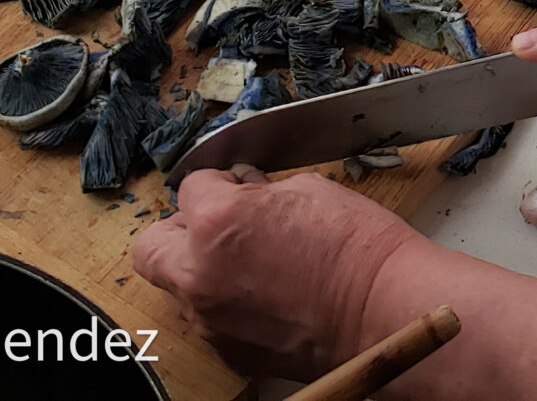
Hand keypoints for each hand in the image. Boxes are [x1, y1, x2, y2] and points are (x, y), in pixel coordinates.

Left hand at [131, 167, 421, 380]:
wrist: (385, 311)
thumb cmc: (357, 249)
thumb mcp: (308, 191)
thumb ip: (260, 193)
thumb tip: (247, 192)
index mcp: (216, 222)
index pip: (191, 189)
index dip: (218, 184)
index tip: (236, 188)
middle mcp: (200, 273)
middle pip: (151, 246)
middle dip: (179, 230)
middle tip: (214, 225)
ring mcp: (211, 319)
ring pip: (178, 287)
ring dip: (201, 270)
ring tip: (248, 265)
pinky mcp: (230, 352)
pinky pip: (208, 321)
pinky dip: (225, 306)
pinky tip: (264, 296)